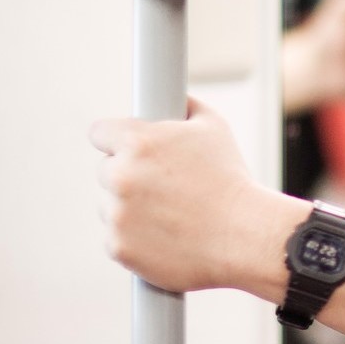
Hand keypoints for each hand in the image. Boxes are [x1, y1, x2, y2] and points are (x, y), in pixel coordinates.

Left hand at [92, 98, 290, 292]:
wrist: (245, 236)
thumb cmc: (232, 181)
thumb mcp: (215, 128)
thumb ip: (184, 106)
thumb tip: (174, 97)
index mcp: (138, 142)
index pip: (99, 132)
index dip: (116, 139)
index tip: (125, 148)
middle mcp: (121, 176)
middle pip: (105, 170)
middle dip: (128, 175)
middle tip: (164, 185)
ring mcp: (116, 215)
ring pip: (110, 205)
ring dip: (130, 208)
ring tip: (172, 213)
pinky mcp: (118, 246)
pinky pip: (117, 237)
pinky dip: (135, 238)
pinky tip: (166, 235)